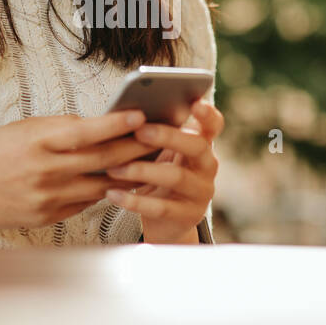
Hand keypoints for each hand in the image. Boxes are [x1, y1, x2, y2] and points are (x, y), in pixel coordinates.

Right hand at [0, 110, 159, 243]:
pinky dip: (104, 192)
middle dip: (137, 149)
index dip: (119, 124)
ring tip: (151, 162)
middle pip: (105, 160)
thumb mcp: (25, 130)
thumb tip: (99, 127)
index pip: (89, 131)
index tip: (142, 115)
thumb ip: (61, 131)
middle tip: (160, 138)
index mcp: (41, 141)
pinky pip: (85, 203)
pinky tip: (121, 184)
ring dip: (129, 175)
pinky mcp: (49, 216)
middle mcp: (49, 170)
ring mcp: (50, 196)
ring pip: (102, 185)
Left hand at [103, 100, 222, 243]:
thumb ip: (154, 135)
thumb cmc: (157, 176)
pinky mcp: (189, 216)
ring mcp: (202, 192)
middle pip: (196, 146)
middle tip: (139, 131)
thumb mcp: (159, 154)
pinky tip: (112, 194)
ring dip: (142, 170)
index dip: (208, 114)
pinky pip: (161, 207)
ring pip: (176, 177)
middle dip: (168, 136)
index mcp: (202, 144)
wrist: (165, 222)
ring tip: (114, 168)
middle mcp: (208, 166)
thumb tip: (125, 114)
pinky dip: (134, 201)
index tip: (196, 102)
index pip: (213, 125)